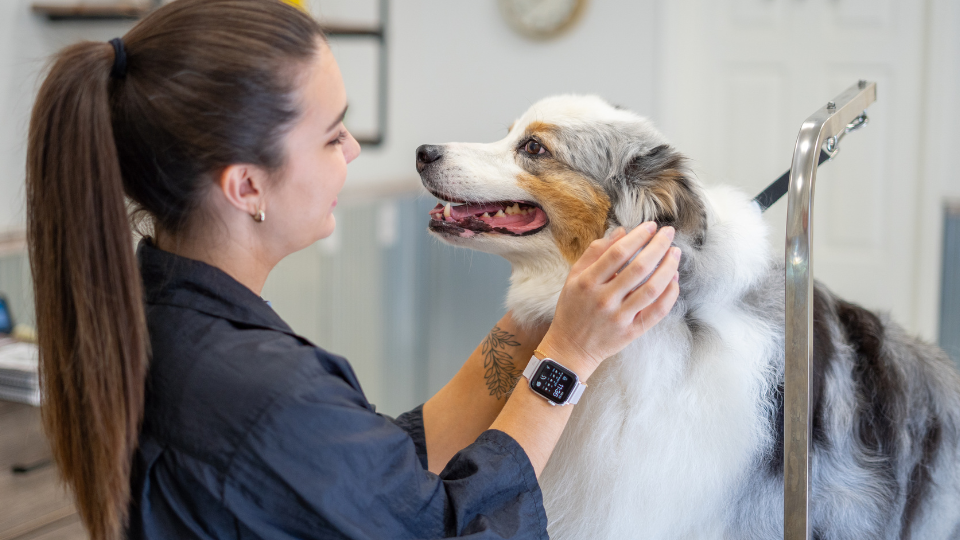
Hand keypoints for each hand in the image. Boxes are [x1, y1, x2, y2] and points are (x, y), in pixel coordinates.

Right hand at [537, 223, 680, 378]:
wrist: (571, 347)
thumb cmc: (573, 308)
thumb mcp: (574, 277)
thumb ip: (595, 252)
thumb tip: (621, 231)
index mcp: (587, 282)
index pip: (618, 253)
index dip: (638, 236)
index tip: (651, 226)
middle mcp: (604, 299)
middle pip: (639, 268)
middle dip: (658, 246)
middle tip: (669, 233)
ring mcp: (619, 317)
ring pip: (652, 289)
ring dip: (668, 268)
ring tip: (675, 253)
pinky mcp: (631, 332)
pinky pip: (657, 311)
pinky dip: (669, 295)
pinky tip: (674, 280)